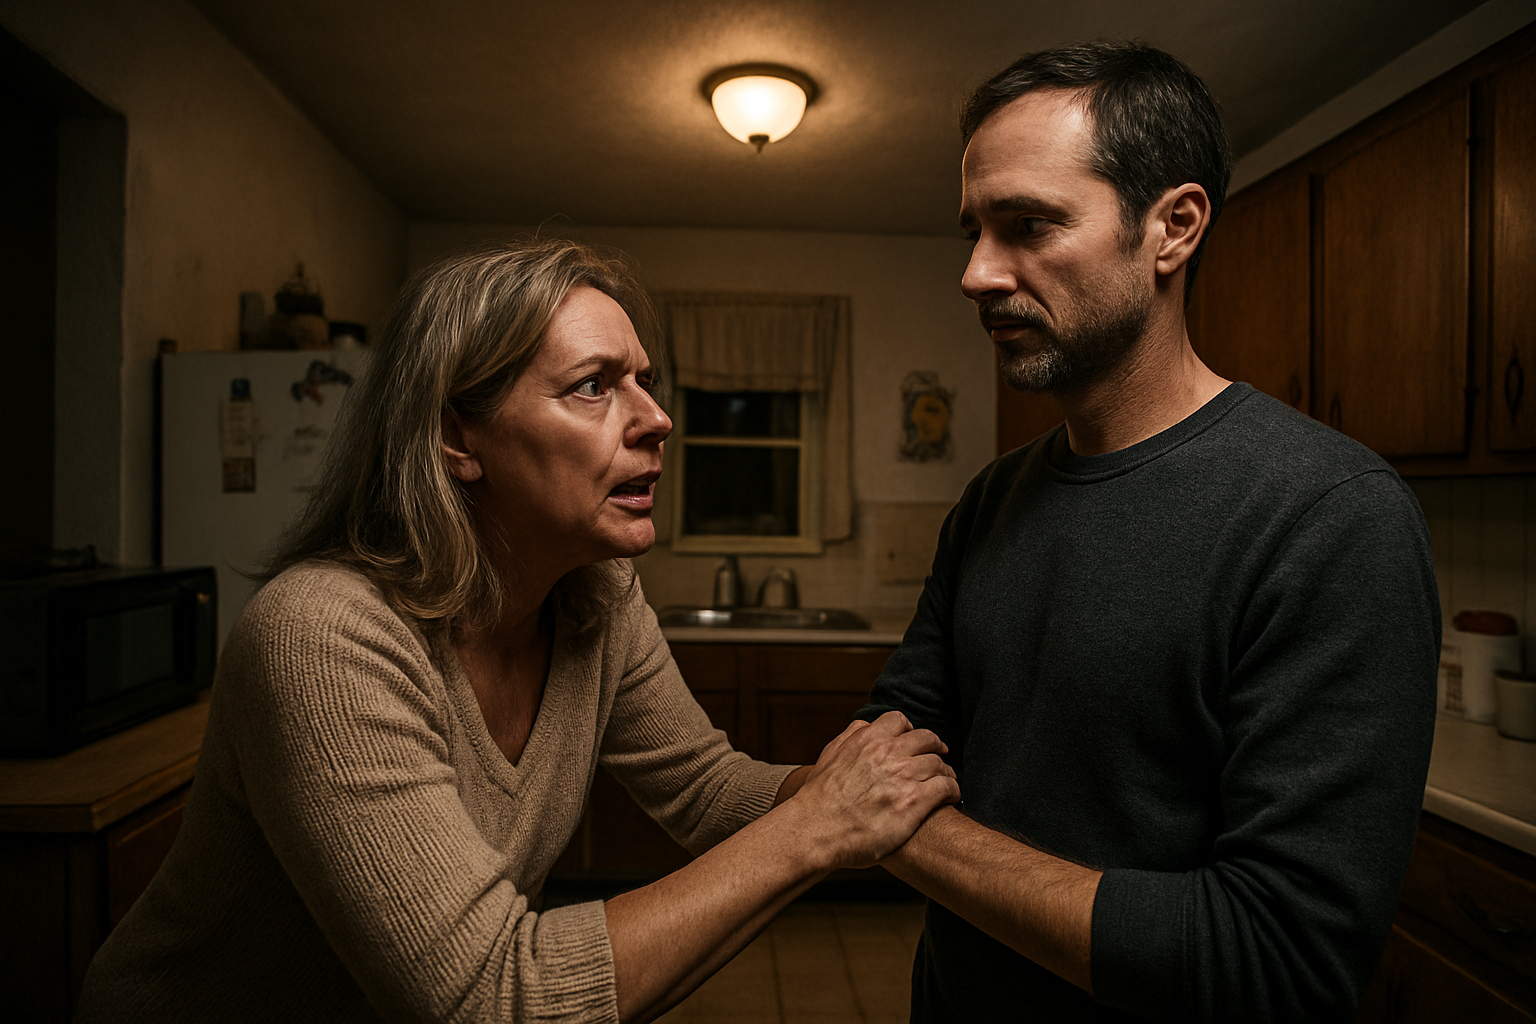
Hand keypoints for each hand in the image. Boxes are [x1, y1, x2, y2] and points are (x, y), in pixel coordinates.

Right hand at [790, 711, 959, 870]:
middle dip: (935, 746)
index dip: (910, 729)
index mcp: (867, 740)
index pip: (899, 720)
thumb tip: (863, 728)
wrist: (815, 831)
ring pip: (939, 763)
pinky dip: (952, 789)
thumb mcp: (829, 757)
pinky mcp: (914, 802)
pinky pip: (945, 787)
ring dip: (945, 771)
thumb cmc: (818, 800)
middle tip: (940, 755)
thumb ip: (849, 738)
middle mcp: (888, 754)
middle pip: (926, 739)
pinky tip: (951, 796)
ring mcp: (903, 776)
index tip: (915, 740)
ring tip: (947, 780)